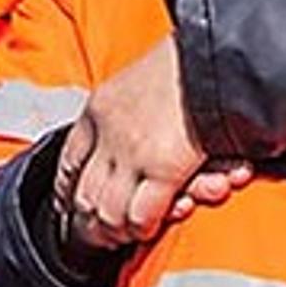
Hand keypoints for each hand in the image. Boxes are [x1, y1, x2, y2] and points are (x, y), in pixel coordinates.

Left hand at [54, 39, 221, 253]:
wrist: (217, 48)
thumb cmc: (191, 63)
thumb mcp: (141, 81)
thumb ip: (128, 112)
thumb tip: (127, 146)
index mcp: (99, 108)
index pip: (68, 164)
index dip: (68, 194)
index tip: (71, 209)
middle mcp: (108, 131)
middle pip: (83, 195)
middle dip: (89, 223)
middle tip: (101, 238)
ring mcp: (133, 151)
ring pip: (107, 212)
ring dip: (116, 232)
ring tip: (125, 238)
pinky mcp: (163, 166)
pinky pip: (142, 214)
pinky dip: (144, 228)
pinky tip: (151, 228)